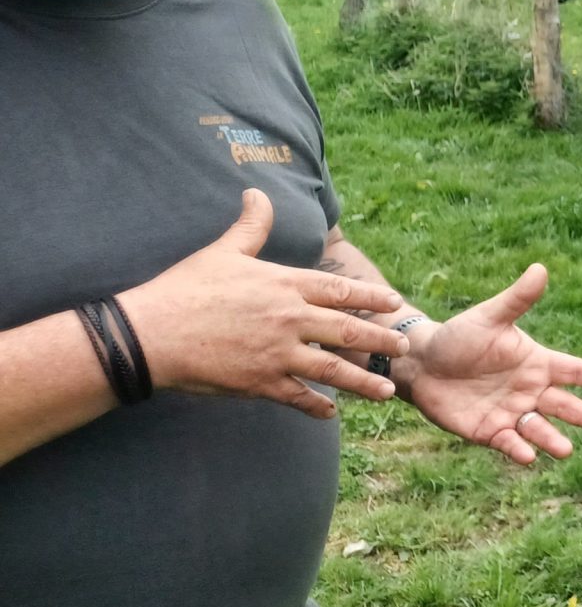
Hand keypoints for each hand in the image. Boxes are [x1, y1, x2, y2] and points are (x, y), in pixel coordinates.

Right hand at [119, 190, 408, 417]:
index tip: (394, 303)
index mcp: (285, 285)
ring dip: (363, 381)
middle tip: (404, 347)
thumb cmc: (185, 289)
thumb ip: (250, 226)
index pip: (341, 291)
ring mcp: (278, 353)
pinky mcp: (261, 383)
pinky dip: (317, 407)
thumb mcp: (223, 251)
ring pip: (333, 369)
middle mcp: (290, 319)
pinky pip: (298, 397)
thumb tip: (257, 193)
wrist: (151, 334)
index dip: (371, 298)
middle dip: (380, 340)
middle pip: (348, 331)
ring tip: (386, 390)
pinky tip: (330, 413)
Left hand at [398, 263, 581, 465]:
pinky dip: (519, 450)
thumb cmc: (459, 337)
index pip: (573, 370)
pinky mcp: (489, 432)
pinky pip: (509, 443)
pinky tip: (529, 456)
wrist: (422, 364)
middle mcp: (531, 391)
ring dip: (553, 439)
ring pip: (540, 429)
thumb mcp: (488, 317)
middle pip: (564, 405)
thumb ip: (516, 299)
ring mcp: (512, 413)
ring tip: (566, 449)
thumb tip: (540, 268)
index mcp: (537, 363)